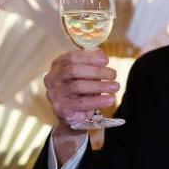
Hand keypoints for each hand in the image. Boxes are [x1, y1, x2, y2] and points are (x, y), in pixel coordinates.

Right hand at [43, 49, 118, 163]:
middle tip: (113, 74)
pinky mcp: (62, 108)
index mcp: (58, 65)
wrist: (70, 113)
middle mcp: (52, 78)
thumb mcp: (85, 74)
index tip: (106, 60)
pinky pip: (82, 103)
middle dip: (96, 71)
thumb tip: (101, 55)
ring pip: (78, 86)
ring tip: (115, 86)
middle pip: (74, 70)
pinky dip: (98, 101)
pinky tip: (110, 99)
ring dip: (100, 86)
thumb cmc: (79, 87)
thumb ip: (91, 63)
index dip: (89, 57)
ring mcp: (55, 94)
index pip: (72, 57)